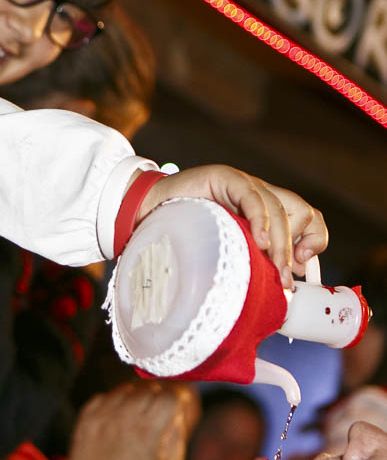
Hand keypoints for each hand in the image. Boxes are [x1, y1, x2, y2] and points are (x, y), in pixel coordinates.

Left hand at [67, 382, 185, 459]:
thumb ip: (177, 439)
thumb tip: (178, 416)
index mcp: (148, 430)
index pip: (170, 396)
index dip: (177, 400)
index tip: (176, 405)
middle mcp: (124, 418)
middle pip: (149, 389)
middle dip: (157, 397)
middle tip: (157, 410)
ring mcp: (102, 417)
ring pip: (125, 389)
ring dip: (134, 396)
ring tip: (136, 412)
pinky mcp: (85, 420)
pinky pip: (102, 397)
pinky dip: (112, 402)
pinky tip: (116, 415)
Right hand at [131, 166, 327, 288]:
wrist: (144, 217)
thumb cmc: (182, 240)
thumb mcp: (226, 254)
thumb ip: (253, 262)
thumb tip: (287, 280)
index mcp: (266, 213)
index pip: (307, 217)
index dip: (314, 240)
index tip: (301, 268)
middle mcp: (260, 196)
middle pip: (298, 215)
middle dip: (294, 251)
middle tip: (284, 282)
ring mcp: (244, 185)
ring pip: (280, 208)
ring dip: (281, 244)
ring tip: (274, 270)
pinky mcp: (226, 177)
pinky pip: (252, 196)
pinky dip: (261, 220)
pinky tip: (261, 240)